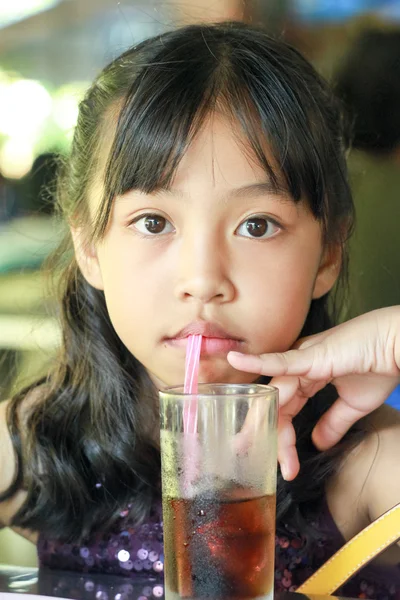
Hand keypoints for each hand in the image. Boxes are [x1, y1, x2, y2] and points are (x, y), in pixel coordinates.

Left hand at [228, 307, 399, 480]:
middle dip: (261, 431)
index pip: (287, 411)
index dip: (284, 439)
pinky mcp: (311, 355)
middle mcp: (300, 366)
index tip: (288, 468)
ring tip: (247, 443)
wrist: (398, 346)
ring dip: (263, 420)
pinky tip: (237, 360)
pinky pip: (280, 361)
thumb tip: (318, 444)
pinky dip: (257, 361)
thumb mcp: (353, 404)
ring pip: (275, 392)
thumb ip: (333, 423)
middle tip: (242, 453)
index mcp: (308, 376)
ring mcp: (303, 358)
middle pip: (275, 403)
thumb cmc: (379, 366)